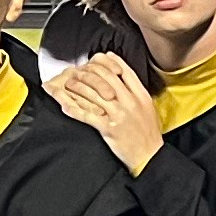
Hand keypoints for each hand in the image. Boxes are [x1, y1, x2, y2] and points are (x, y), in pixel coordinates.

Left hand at [46, 53, 166, 172]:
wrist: (150, 156)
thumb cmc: (148, 133)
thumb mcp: (147, 107)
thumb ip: (135, 90)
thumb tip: (121, 73)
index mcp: (140, 94)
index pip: (121, 70)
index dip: (105, 61)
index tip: (94, 58)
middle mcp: (129, 101)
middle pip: (104, 78)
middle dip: (87, 72)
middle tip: (76, 71)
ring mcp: (119, 114)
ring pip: (93, 93)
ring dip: (77, 87)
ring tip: (67, 84)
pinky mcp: (109, 128)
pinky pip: (87, 116)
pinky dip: (74, 110)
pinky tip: (65, 106)